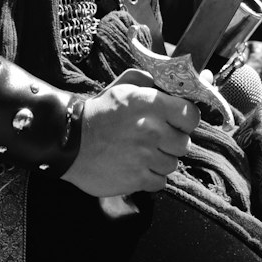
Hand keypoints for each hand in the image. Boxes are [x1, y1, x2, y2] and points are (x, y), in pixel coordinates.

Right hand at [61, 68, 199, 196]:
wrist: (69, 141)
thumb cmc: (98, 113)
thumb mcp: (121, 88)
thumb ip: (147, 81)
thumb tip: (170, 83)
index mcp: (151, 104)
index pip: (192, 116)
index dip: (186, 119)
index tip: (176, 122)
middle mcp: (152, 130)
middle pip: (185, 143)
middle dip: (172, 141)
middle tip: (156, 139)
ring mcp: (145, 157)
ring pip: (173, 164)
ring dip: (160, 160)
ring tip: (142, 153)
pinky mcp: (137, 179)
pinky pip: (160, 181)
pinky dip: (151, 177)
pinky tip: (137, 167)